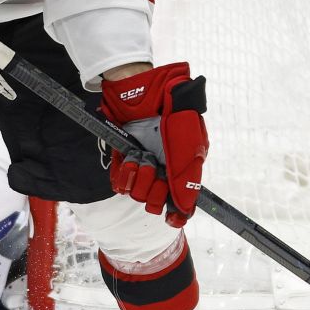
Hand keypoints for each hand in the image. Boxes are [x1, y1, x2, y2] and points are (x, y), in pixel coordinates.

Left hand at [100, 62, 208, 226]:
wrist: (145, 91)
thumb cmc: (174, 112)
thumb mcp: (189, 145)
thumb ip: (187, 178)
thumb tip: (185, 208)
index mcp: (184, 168)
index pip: (180, 202)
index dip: (176, 213)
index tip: (172, 218)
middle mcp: (163, 170)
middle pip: (156, 203)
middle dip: (156, 190)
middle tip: (157, 170)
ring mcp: (143, 166)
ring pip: (138, 195)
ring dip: (141, 177)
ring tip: (144, 157)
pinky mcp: (123, 160)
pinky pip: (120, 183)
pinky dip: (125, 174)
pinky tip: (131, 158)